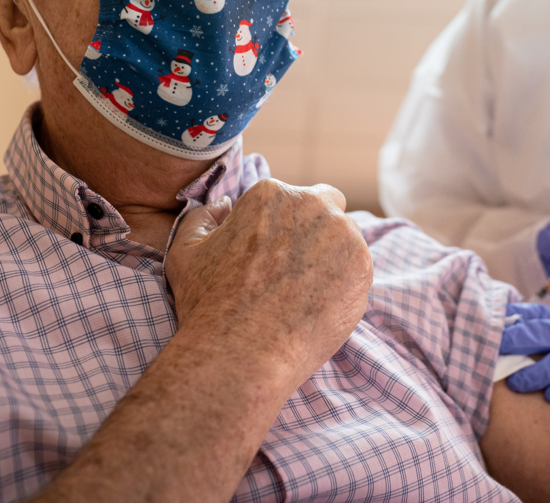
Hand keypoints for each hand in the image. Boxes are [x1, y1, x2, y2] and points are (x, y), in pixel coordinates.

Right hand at [164, 179, 372, 387]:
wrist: (241, 355)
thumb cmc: (209, 304)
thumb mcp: (186, 251)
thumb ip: (204, 216)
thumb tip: (224, 206)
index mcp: (272, 194)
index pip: (289, 198)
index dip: (279, 225)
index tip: (269, 252)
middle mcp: (313, 206)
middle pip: (325, 206)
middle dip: (312, 229)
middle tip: (292, 267)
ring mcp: (344, 236)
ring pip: (344, 238)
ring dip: (330, 255)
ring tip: (303, 292)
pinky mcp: (363, 269)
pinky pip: (356, 269)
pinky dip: (343, 283)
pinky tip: (316, 306)